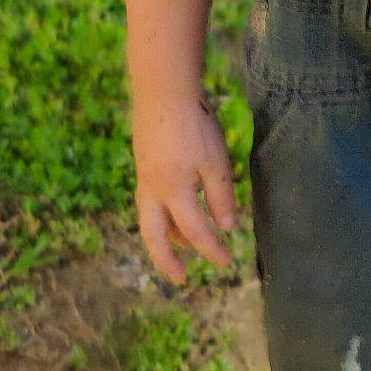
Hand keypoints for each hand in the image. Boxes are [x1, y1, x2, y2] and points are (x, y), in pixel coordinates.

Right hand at [133, 95, 239, 279]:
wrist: (162, 91)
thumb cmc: (194, 124)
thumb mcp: (215, 161)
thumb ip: (221, 196)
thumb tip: (227, 228)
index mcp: (175, 193)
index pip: (197, 232)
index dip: (213, 250)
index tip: (227, 262)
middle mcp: (154, 191)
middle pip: (155, 237)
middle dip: (167, 261)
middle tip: (180, 279)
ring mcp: (145, 177)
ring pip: (149, 219)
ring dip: (165, 237)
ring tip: (182, 246)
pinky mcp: (143, 163)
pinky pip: (149, 201)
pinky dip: (160, 215)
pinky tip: (173, 209)